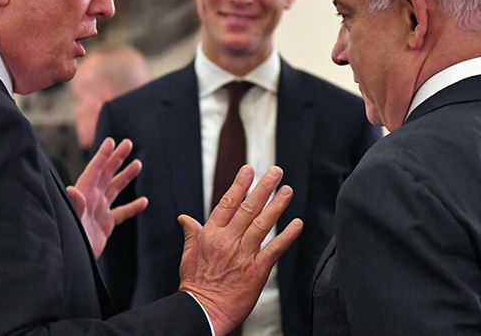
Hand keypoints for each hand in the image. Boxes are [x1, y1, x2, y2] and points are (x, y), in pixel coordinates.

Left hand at [67, 137, 147, 258]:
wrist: (72, 262)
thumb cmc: (69, 240)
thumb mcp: (72, 222)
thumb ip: (74, 206)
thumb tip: (72, 190)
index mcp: (84, 195)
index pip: (95, 170)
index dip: (103, 155)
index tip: (111, 141)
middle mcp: (92, 200)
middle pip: (107, 174)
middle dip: (117, 159)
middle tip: (128, 143)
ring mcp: (99, 211)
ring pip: (115, 189)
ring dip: (126, 176)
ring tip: (138, 164)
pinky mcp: (105, 225)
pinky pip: (121, 213)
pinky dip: (132, 207)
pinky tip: (144, 201)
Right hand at [178, 165, 302, 334]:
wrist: (203, 311)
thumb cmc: (195, 285)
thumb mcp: (188, 254)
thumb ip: (191, 233)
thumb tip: (184, 218)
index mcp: (210, 234)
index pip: (227, 203)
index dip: (239, 185)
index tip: (249, 170)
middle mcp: (228, 240)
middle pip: (248, 208)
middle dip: (263, 188)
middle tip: (276, 172)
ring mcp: (243, 254)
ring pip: (262, 224)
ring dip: (276, 205)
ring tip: (287, 190)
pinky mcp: (256, 269)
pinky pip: (274, 249)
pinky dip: (287, 235)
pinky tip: (297, 223)